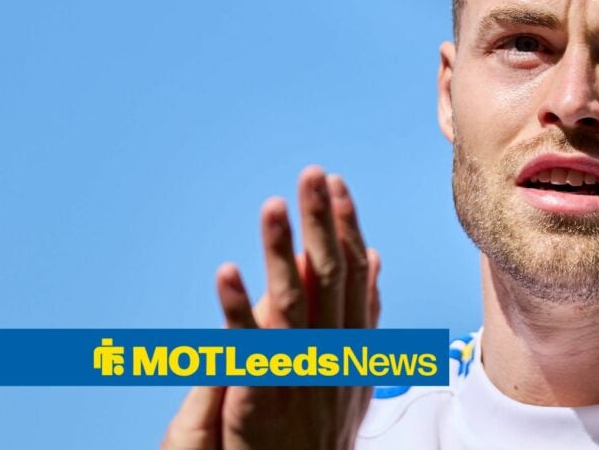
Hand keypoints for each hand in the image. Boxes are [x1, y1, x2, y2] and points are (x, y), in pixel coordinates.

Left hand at [161, 165, 381, 449]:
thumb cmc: (321, 430)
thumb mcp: (353, 365)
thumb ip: (361, 310)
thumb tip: (372, 257)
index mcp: (351, 342)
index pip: (352, 273)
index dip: (344, 227)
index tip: (336, 186)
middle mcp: (331, 353)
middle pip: (329, 277)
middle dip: (321, 222)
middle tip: (312, 174)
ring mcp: (299, 374)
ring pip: (292, 301)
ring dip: (281, 249)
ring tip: (273, 205)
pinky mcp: (261, 397)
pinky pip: (248, 347)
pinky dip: (237, 308)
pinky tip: (226, 271)